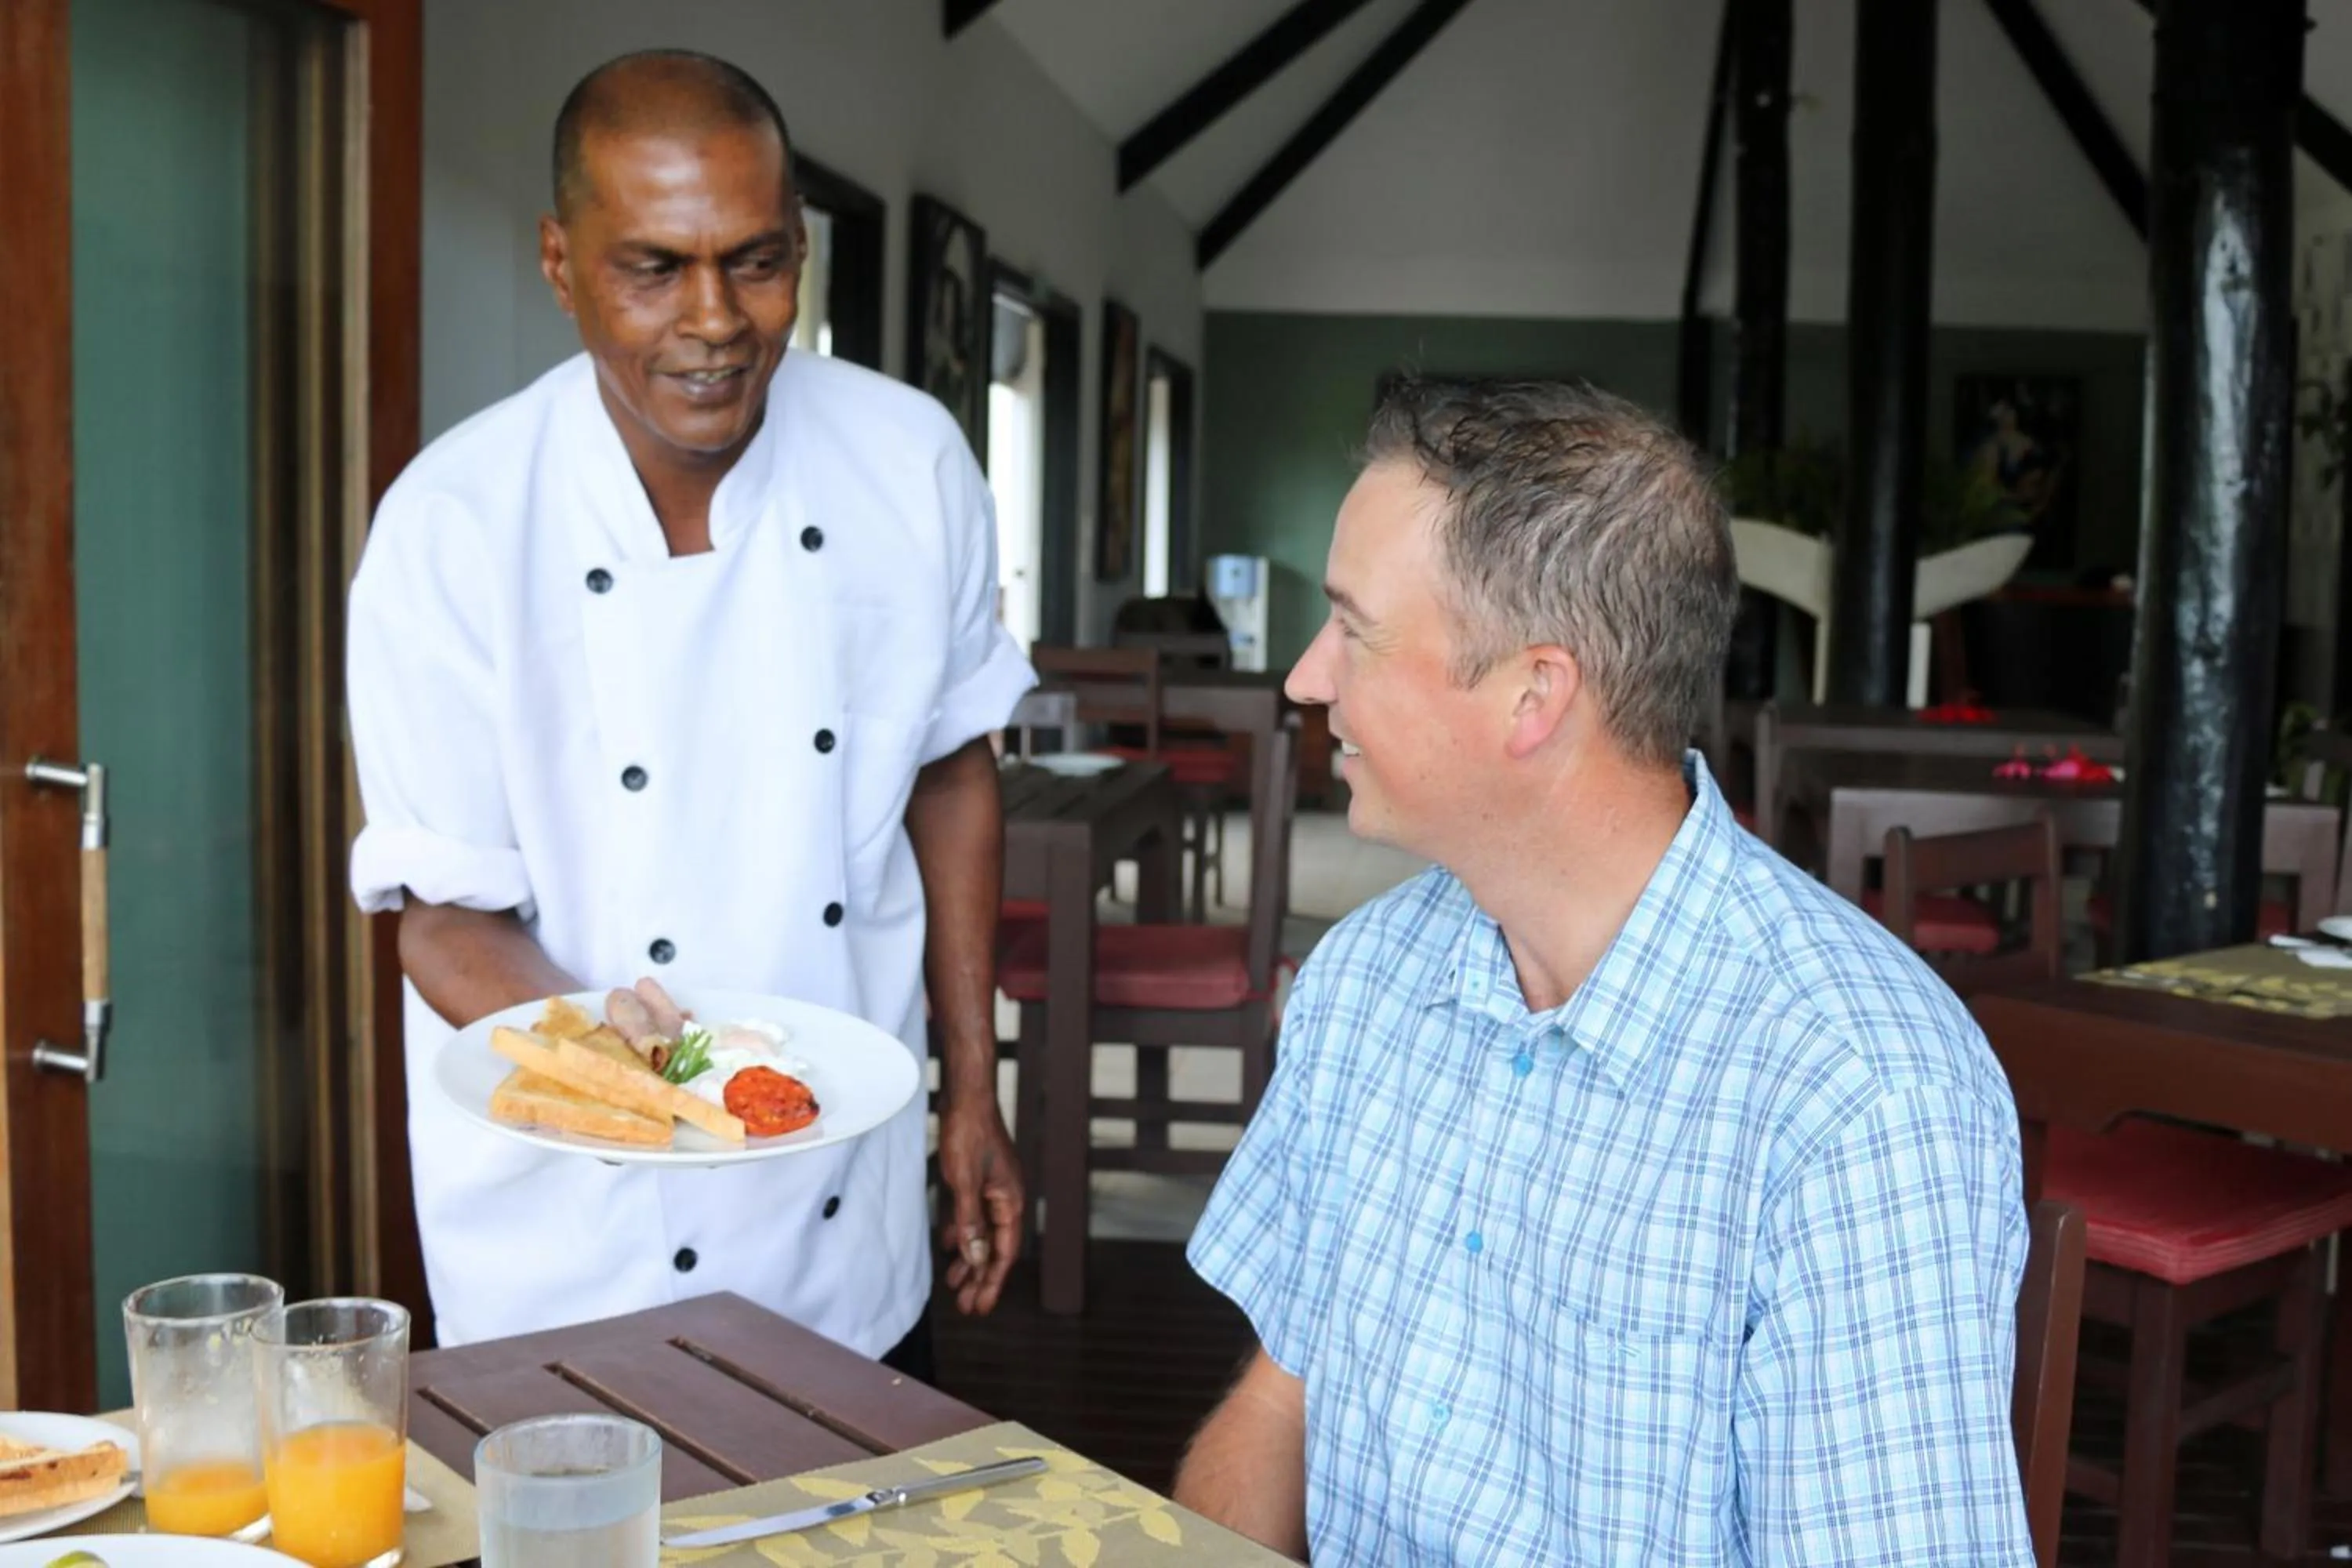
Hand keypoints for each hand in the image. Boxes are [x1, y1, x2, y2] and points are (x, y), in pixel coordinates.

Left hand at [935, 1094, 1022, 1314]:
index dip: (992, 1281)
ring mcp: (992, 1188)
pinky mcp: (978, 1179)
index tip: (980, 1307)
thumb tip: (975, 1259)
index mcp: (1010, 1201)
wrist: (966, 1095)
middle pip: (994, 1247)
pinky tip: (949, 1246)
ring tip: (955, 1284)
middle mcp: (1005, 1198)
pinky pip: (972, 1215)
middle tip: (967, 1307)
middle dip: (980, 1277)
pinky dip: (962, 1232)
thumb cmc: (968, 1134)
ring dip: (969, 1259)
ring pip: (982, 1233)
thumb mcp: (964, 1183)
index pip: (1004, 1252)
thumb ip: (970, 1222)